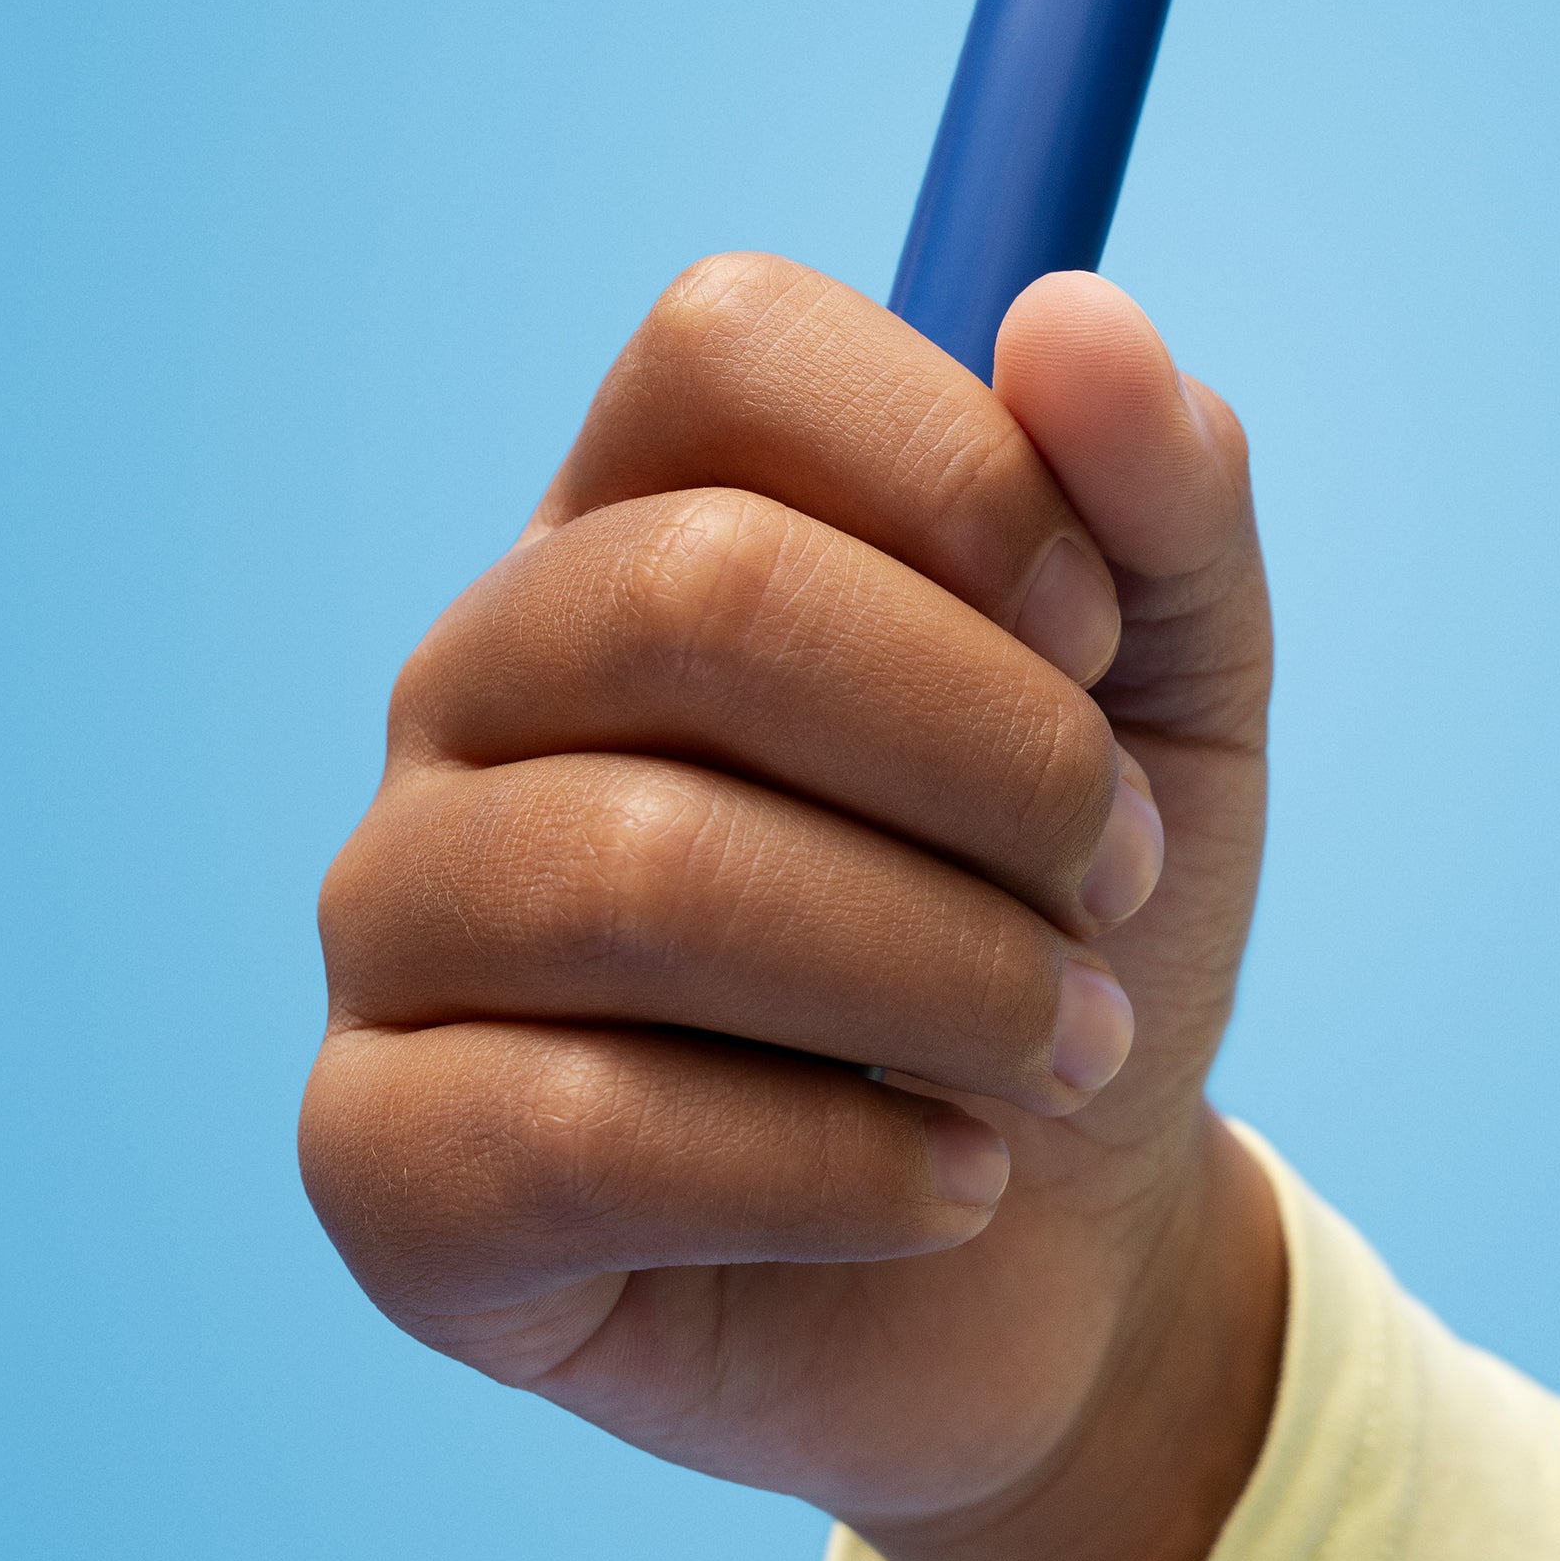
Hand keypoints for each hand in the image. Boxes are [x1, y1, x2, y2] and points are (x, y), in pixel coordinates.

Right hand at [300, 255, 1283, 1560]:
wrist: (1056, 1249)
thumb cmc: (1081, 918)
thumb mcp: (1179, 691)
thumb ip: (1160, 493)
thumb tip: (1073, 310)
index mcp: (645, 512)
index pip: (723, 344)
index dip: (955, 466)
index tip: (1098, 635)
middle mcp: (481, 677)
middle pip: (695, 594)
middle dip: (990, 751)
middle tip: (1119, 873)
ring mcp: (400, 909)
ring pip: (643, 871)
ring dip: (942, 971)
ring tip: (1062, 1044)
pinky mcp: (380, 1158)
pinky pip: (579, 1128)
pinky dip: (842, 1167)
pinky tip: (949, 1178)